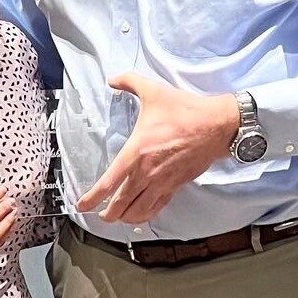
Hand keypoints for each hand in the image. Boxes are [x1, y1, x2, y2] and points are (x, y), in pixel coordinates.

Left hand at [75, 73, 238, 223]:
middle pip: (122, 203)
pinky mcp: (177, 185)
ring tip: (117, 218)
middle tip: (99, 216)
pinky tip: (142, 213)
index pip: (109, 182)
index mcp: (137, 151)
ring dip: (126, 216)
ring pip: (140, 209)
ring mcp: (163, 181)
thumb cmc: (185, 110)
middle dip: (108, 213)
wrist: (216, 126)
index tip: (82, 205)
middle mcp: (148, 172)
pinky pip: (158, 206)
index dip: (93, 197)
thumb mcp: (153, 90)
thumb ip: (129, 82)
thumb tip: (112, 79)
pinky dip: (146, 214)